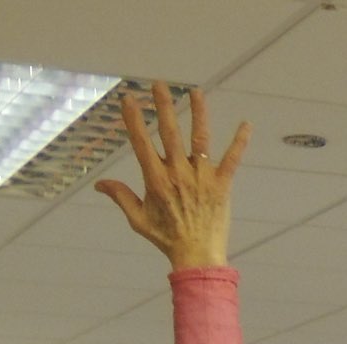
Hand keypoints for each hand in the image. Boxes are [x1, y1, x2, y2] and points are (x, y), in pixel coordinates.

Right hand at [93, 83, 247, 270]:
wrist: (197, 256)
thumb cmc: (166, 239)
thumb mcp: (138, 219)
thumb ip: (121, 197)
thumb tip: (99, 184)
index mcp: (156, 180)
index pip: (141, 142)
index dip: (134, 119)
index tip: (129, 99)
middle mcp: (178, 173)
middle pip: (169, 132)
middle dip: (163, 106)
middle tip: (159, 84)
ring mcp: (201, 178)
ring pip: (200, 139)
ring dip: (198, 113)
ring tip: (196, 92)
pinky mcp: (221, 185)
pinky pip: (232, 159)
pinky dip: (240, 141)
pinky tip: (247, 124)